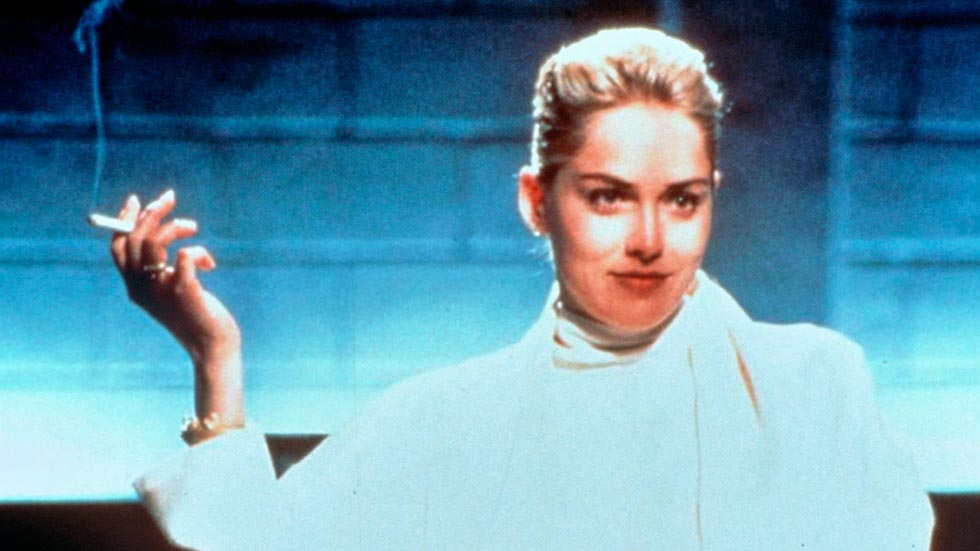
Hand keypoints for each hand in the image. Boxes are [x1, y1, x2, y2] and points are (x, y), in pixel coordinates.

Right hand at [110, 190, 243, 426]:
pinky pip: (185, 256)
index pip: (118, 247)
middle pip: (135, 239)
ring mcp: (161, 290)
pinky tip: (209, 264)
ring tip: (193, 228)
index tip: (137, 201)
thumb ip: (160, 269)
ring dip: (174, 227)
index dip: (124, 221)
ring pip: (154, 242)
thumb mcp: (169, 291)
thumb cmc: (195, 316)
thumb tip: (164, 230)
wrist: (211, 346)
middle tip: (171, 199)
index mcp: (134, 288)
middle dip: (152, 213)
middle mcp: (141, 289)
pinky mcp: (184, 291)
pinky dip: (199, 252)